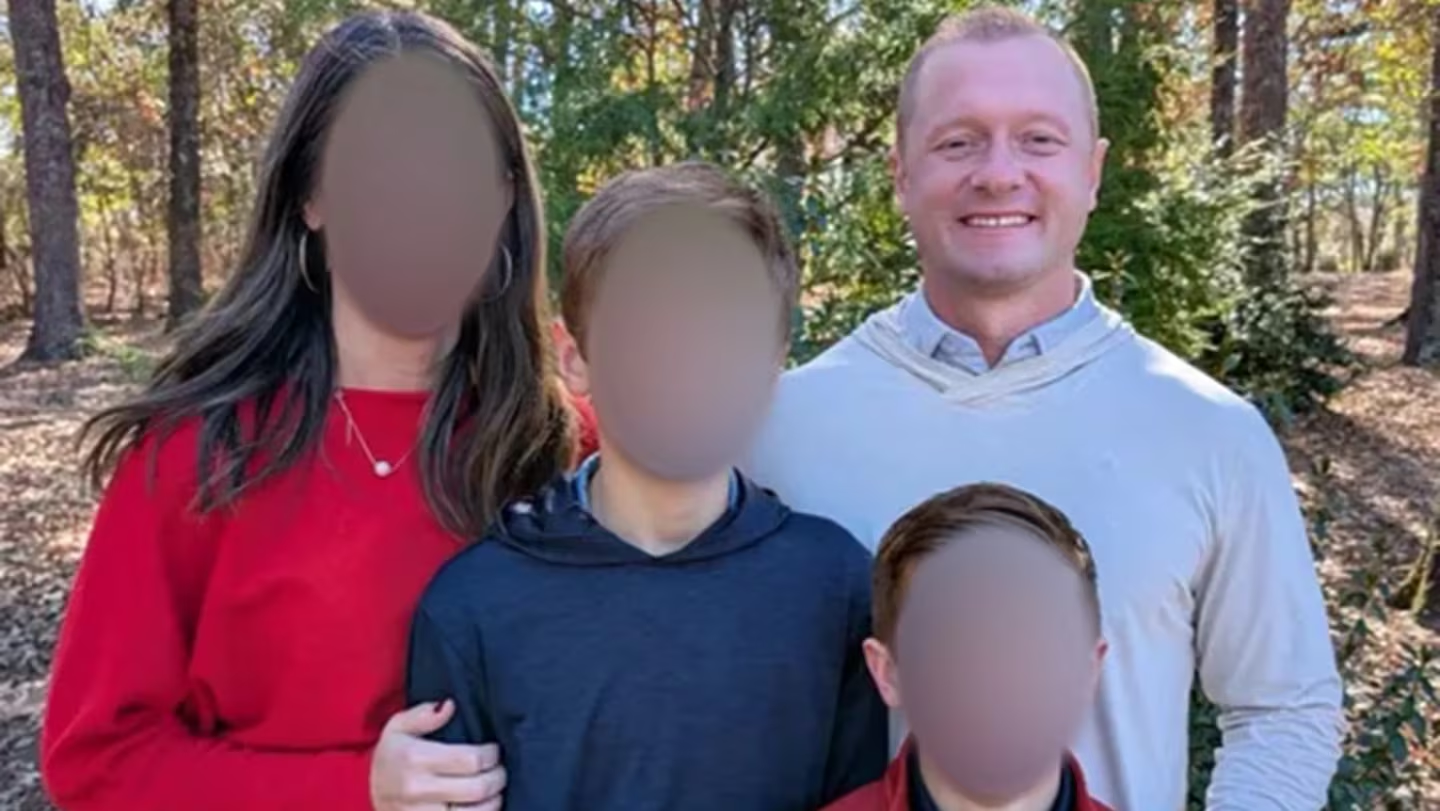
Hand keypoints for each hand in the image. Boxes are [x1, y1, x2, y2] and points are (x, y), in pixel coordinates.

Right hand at [370, 700, 506, 810]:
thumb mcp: (397, 728)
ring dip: (493, 801)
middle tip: (499, 769)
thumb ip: (423, 715)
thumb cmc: (390, 758)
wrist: (364, 795)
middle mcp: (419, 790)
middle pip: (478, 788)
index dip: (491, 755)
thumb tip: (449, 706)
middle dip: (497, 777)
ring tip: (493, 789)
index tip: (493, 751)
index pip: (470, 759)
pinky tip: (482, 807)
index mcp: (415, 759)